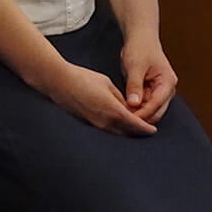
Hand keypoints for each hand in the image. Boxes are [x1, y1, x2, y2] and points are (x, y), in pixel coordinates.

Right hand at [42, 62, 156, 135]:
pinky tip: (115, 122)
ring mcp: (95, 124)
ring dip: (125, 131)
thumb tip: (126, 106)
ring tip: (132, 126)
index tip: (153, 130)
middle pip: (127, 133)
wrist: (59, 82)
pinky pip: (105, 129)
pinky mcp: (87, 123)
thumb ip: (119, 97)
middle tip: (145, 130)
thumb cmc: (82, 79)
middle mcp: (105, 121)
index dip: (146, 129)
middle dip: (137, 132)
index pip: (136, 125)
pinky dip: (113, 127)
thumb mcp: (106, 83)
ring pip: (116, 132)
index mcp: (114, 111)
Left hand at [121, 37, 177, 124]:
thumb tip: (134, 103)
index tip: (130, 119)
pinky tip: (125, 109)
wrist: (140, 38)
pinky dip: (136, 107)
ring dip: (139, 113)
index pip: (157, 103)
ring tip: (123, 116)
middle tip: (125, 121)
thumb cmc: (140, 48)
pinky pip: (145, 103)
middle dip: (142, 116)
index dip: (144, 113)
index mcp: (167, 82)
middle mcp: (167, 89)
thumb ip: (135, 85)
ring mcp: (160, 90)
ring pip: (151, 108)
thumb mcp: (135, 66)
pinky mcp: (151, 90)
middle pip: (157, 110)